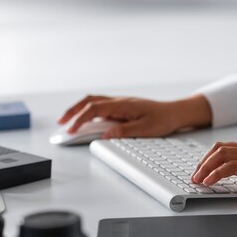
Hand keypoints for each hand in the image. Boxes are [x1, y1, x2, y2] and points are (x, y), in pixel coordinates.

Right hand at [57, 94, 211, 138]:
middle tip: (61, 123)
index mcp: (123, 105)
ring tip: (68, 122)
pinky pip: (101, 107)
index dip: (80, 119)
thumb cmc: (163, 119)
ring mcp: (120, 103)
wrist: (175, 112)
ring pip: (94, 102)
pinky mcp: (122, 108)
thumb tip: (105, 134)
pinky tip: (86, 121)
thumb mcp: (146, 129)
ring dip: (79, 110)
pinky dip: (89, 112)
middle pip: (89, 101)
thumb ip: (125, 131)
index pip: (94, 109)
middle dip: (73, 111)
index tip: (71, 130)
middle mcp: (119, 101)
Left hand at [191, 142, 236, 201]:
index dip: (211, 158)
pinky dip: (216, 173)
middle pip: (220, 148)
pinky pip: (231, 167)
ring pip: (222, 154)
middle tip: (195, 175)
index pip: (228, 147)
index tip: (202, 170)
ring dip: (205, 167)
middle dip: (203, 161)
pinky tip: (209, 181)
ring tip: (198, 180)